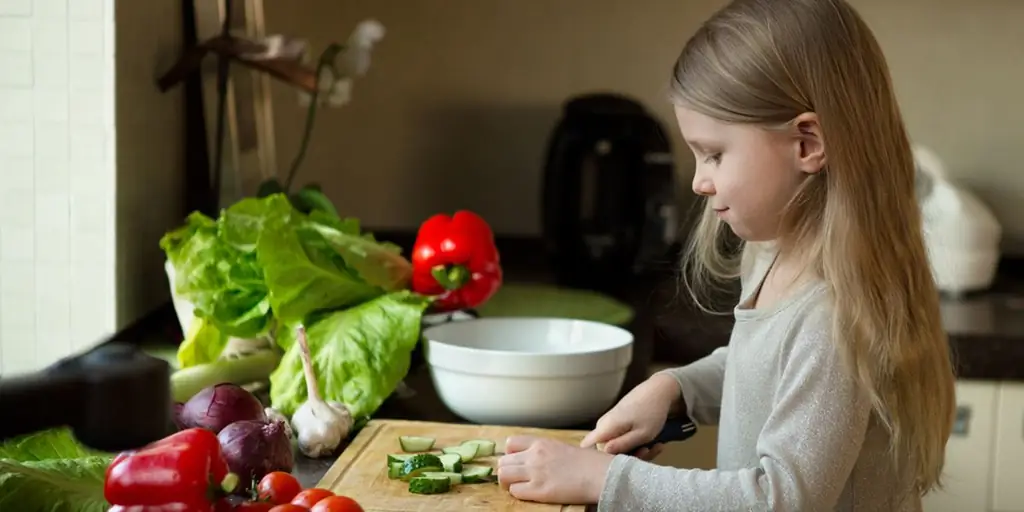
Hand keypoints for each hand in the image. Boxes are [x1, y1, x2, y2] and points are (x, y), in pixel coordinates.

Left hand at [497, 436, 613, 503]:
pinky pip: (515, 491)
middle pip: (503, 461)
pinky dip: (518, 494)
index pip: (510, 443)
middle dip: (507, 471)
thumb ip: (545, 451)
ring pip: (504, 475)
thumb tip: (535, 458)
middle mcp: (534, 455)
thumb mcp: (562, 447)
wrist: (600, 474)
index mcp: (541, 443)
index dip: (510, 455)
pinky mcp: (539, 490)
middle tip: (516, 478)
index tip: (516, 462)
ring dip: (508, 483)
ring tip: (519, 486)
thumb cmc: (588, 462)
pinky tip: (529, 493)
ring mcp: (536, 473)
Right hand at [580, 373, 679, 454]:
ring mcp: (610, 425)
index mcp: (605, 428)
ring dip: (636, 452)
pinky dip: (637, 444)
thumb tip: (603, 453)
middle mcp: (603, 426)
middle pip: (605, 451)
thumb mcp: (642, 434)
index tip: (619, 464)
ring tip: (654, 447)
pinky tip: (653, 444)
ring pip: (617, 447)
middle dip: (626, 457)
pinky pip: (622, 440)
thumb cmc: (651, 412)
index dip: (598, 461)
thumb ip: (622, 445)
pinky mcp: (617, 424)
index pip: (586, 447)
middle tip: (646, 453)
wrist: (658, 391)